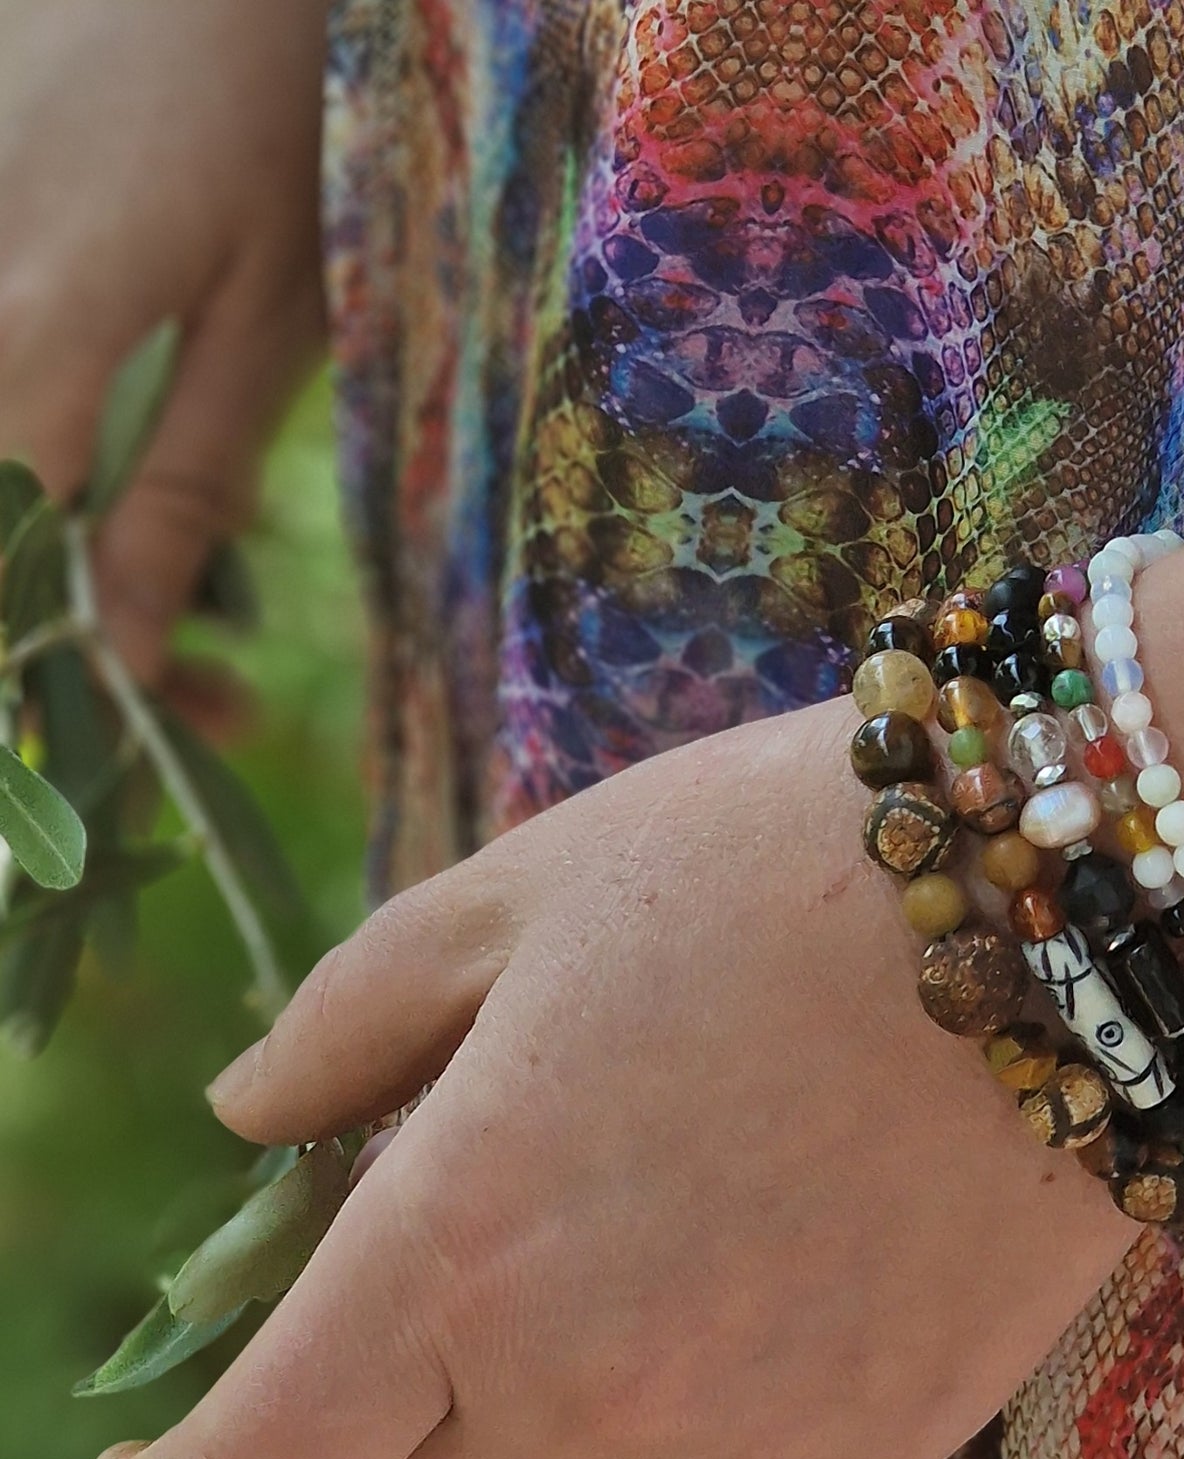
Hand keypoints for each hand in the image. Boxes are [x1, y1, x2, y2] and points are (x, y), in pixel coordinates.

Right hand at [0, 0, 327, 704]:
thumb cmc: (296, 123)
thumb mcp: (280, 323)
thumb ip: (188, 485)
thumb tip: (130, 650)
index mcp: (45, 309)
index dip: (32, 667)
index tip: (107, 750)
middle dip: (39, 626)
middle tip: (154, 706)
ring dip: (32, 545)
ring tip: (133, 611)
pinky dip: (20, 450)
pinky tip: (73, 507)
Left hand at [83, 701, 1134, 1458]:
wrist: (1059, 904)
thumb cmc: (768, 868)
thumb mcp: (519, 891)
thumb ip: (346, 1021)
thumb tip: (243, 1125)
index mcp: (458, 1252)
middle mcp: (590, 1391)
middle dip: (381, 1403)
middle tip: (450, 1260)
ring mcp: (747, 1441)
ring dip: (536, 1436)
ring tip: (616, 1275)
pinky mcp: (883, 1453)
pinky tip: (737, 1333)